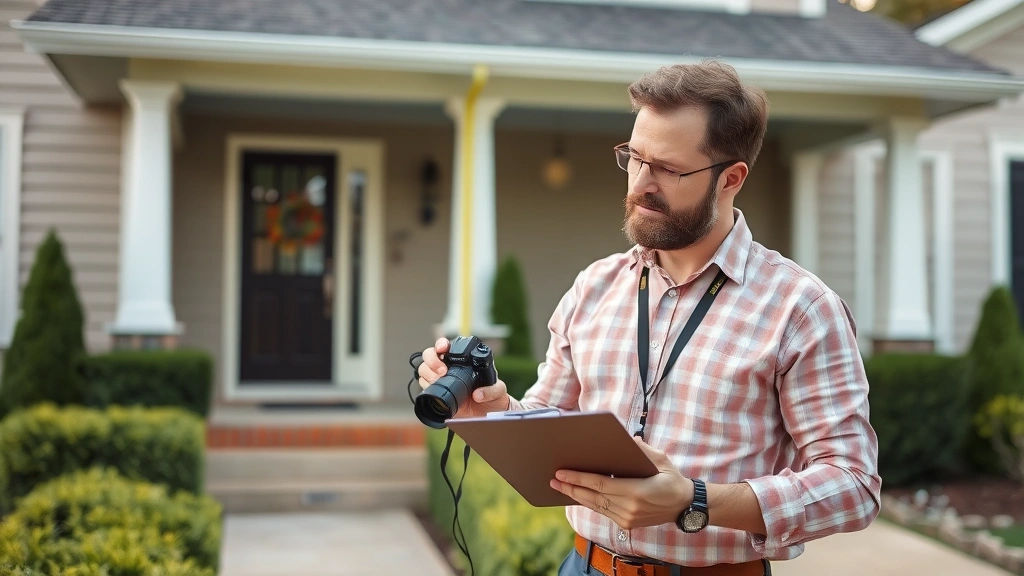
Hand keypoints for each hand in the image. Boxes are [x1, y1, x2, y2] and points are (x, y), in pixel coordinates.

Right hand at [417, 337, 510, 418]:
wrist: (486, 415)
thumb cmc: (493, 398)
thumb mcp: (499, 391)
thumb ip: (492, 390)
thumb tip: (477, 394)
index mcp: (464, 360)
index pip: (447, 346)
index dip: (441, 344)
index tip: (443, 349)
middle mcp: (449, 366)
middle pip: (430, 354)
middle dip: (432, 360)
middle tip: (443, 371)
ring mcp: (441, 379)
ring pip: (424, 368)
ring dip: (427, 373)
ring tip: (438, 380)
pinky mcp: (437, 392)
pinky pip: (424, 384)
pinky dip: (425, 385)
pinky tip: (434, 389)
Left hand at [549, 437, 693, 529]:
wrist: (684, 506)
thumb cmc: (672, 480)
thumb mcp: (661, 461)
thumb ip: (643, 450)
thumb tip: (627, 439)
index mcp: (636, 491)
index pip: (600, 484)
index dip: (579, 478)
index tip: (562, 472)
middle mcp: (629, 508)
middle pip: (592, 496)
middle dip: (571, 487)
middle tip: (554, 478)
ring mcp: (627, 518)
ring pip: (595, 506)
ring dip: (576, 496)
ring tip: (560, 486)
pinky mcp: (626, 524)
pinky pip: (602, 512)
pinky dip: (589, 503)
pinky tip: (578, 495)